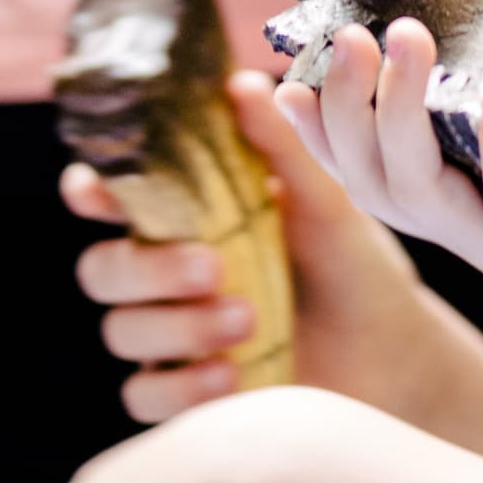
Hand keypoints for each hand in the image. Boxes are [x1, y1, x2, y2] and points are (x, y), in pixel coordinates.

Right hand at [67, 70, 440, 421]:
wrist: (392, 349)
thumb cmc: (350, 262)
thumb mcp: (325, 202)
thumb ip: (282, 147)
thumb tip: (243, 84)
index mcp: (182, 216)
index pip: (106, 197)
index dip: (90, 191)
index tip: (98, 189)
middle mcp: (161, 275)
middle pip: (102, 270)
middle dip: (147, 269)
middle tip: (211, 265)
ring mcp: (168, 337)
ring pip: (122, 333)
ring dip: (175, 327)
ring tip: (247, 318)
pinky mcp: (185, 393)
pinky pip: (145, 397)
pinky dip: (181, 387)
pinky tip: (231, 374)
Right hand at [278, 21, 482, 400]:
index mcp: (472, 216)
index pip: (372, 174)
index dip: (323, 132)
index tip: (285, 75)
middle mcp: (477, 236)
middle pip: (374, 177)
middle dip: (347, 104)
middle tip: (350, 31)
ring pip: (423, 192)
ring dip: (404, 113)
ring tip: (404, 37)